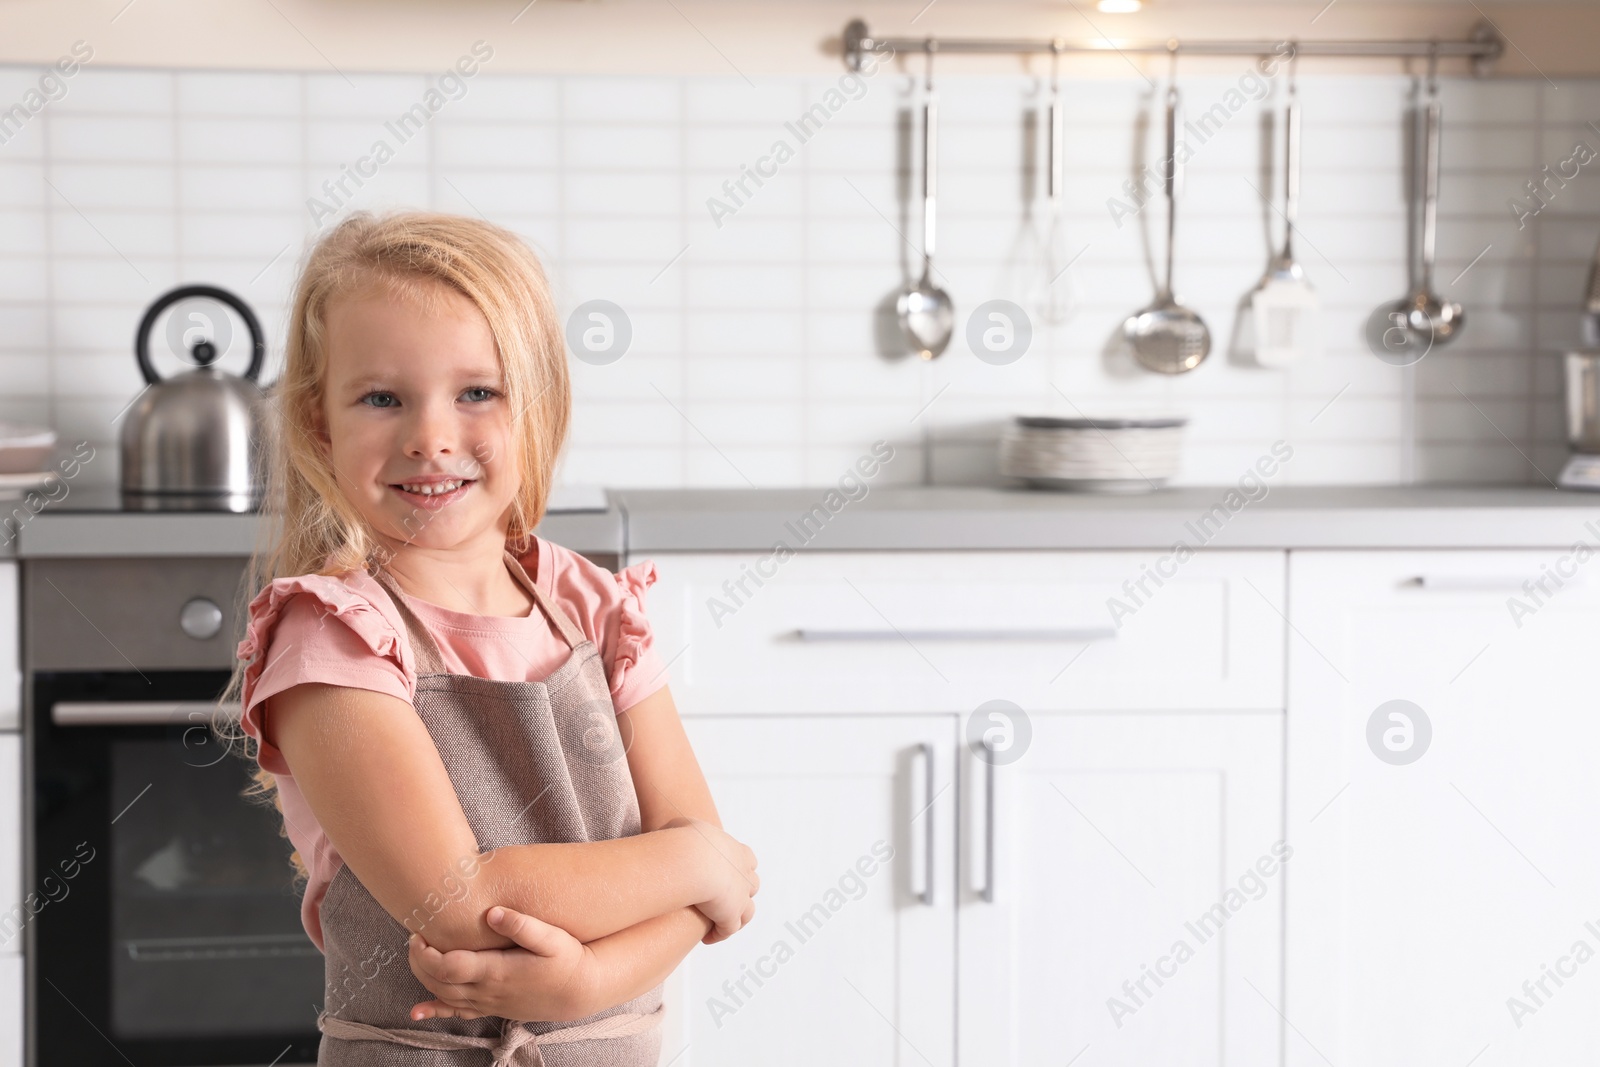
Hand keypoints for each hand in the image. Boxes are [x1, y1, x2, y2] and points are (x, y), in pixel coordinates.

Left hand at [407, 906, 591, 1022]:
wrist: (579, 990)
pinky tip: (419, 1011)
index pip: (448, 967)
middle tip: (414, 937)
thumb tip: (493, 913)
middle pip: (438, 982)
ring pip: (444, 997)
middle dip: (419, 961)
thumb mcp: (552, 938)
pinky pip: (457, 1013)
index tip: (418, 932)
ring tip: (416, 955)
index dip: (426, 953)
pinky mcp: (492, 1008)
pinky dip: (436, 1011)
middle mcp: (487, 991)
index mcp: (496, 971)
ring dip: (423, 978)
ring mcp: (488, 1002)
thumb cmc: (567, 959)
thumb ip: (522, 925)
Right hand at [662, 816, 759, 944]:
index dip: (739, 866)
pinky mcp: (730, 915)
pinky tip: (708, 938)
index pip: (747, 859)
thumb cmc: (684, 840)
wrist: (692, 861)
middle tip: (726, 899)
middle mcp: (743, 874)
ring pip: (748, 911)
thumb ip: (681, 828)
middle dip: (742, 891)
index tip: (726, 872)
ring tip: (720, 924)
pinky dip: (720, 934)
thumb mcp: (682, 825)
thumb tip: (669, 830)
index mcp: (736, 851)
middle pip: (752, 884)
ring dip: (737, 917)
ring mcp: (740, 896)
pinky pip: (729, 929)